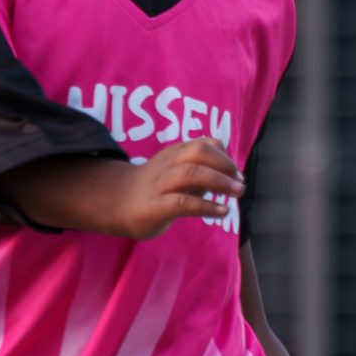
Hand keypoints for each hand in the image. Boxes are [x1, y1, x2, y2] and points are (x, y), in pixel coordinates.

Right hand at [8, 140, 243, 239]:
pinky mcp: (155, 207)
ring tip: (237, 193)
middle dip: (225, 164)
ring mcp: (160, 184)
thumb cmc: (155, 189)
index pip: (204, 143)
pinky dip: (207, 207)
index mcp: (174, 154)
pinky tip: (222, 212)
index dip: (225, 156)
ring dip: (220, 182)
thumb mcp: (179, 174)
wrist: (116, 204)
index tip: (237, 174)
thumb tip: (233, 176)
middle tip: (240, 183)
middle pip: (198, 151)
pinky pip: (183, 203)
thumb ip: (202, 171)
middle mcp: (168, 164)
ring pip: (191, 173)